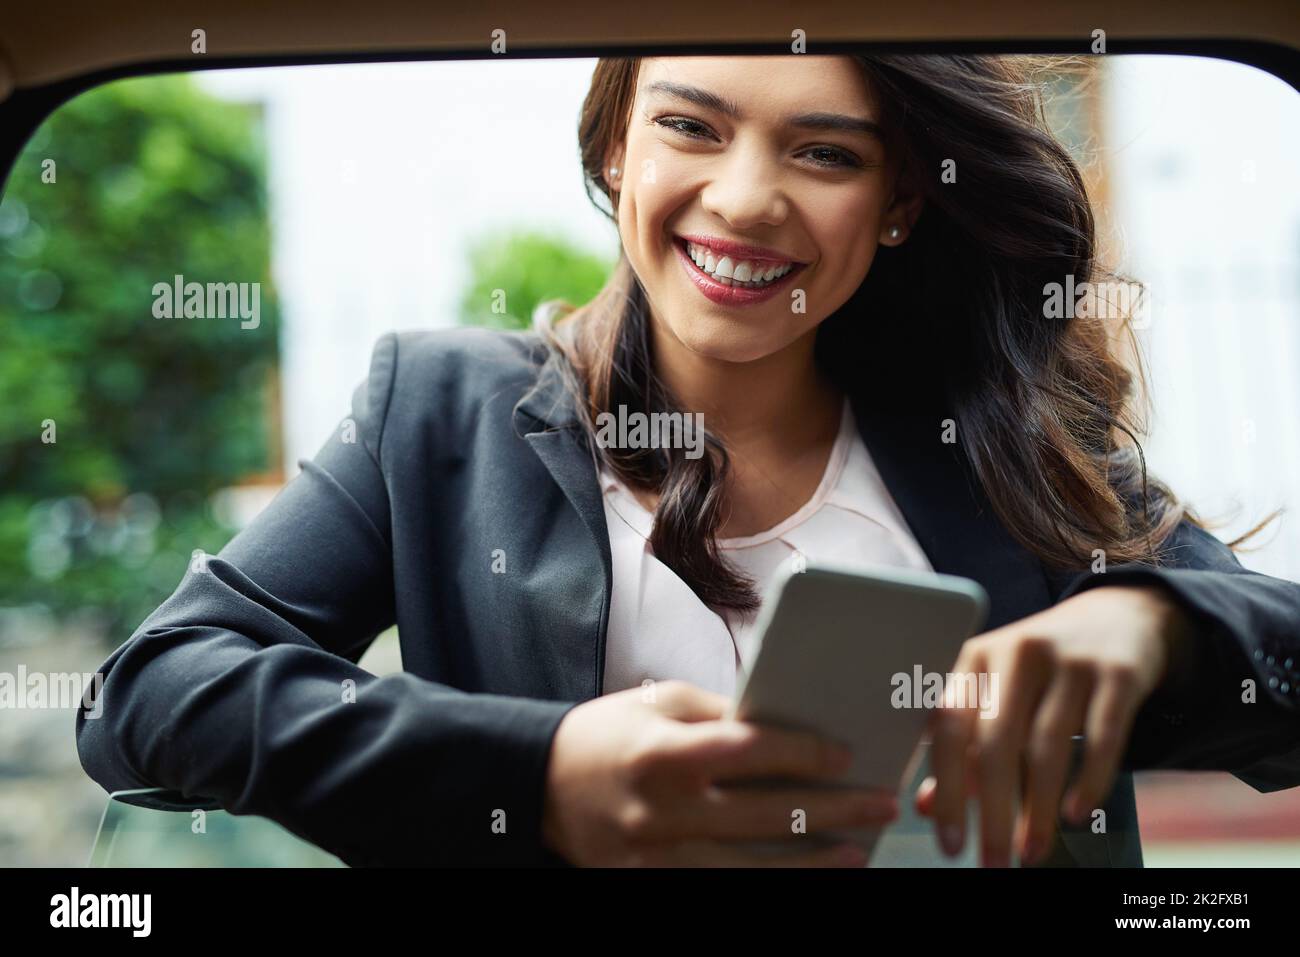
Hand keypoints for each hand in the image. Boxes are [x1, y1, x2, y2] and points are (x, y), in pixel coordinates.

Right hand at [541, 679, 898, 865]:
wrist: (537, 783)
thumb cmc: (607, 734)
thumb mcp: (658, 702)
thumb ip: (719, 714)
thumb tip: (785, 725)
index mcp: (665, 752)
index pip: (751, 751)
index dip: (806, 753)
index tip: (847, 755)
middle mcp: (662, 809)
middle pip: (766, 815)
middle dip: (835, 810)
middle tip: (882, 803)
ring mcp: (654, 858)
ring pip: (751, 871)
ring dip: (812, 865)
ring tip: (857, 854)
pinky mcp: (646, 886)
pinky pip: (718, 891)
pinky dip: (766, 887)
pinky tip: (802, 880)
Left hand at [915, 584, 1193, 865]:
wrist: (1117, 617)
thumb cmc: (1040, 670)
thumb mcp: (996, 693)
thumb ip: (962, 747)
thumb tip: (928, 805)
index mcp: (975, 656)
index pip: (948, 726)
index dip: (946, 788)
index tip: (948, 842)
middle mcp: (1017, 651)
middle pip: (995, 742)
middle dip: (991, 812)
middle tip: (991, 863)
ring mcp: (1069, 659)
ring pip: (1046, 746)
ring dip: (1037, 809)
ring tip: (1031, 852)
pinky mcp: (1118, 673)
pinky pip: (1103, 737)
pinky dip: (1088, 781)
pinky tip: (1075, 815)